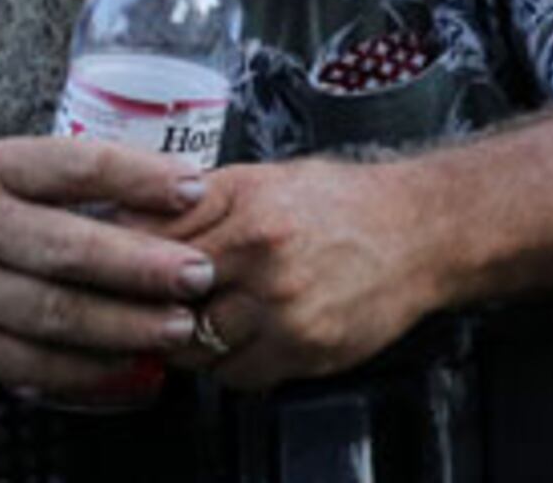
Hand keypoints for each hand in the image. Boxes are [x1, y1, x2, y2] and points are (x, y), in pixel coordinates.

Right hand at [0, 138, 216, 401]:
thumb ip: (54, 178)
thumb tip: (160, 184)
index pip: (76, 166)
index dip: (140, 176)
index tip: (195, 187)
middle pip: (70, 247)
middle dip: (142, 264)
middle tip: (199, 273)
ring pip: (53, 311)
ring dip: (122, 323)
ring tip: (176, 325)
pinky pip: (24, 360)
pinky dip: (79, 368)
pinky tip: (124, 364)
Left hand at [151, 158, 439, 388]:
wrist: (428, 231)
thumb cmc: (349, 204)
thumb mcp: (269, 179)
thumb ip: (201, 202)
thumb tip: (128, 219)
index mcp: (251, 208)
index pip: (149, 247)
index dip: (129, 262)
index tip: (123, 271)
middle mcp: (265, 256)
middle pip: (165, 302)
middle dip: (157, 305)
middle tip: (167, 300)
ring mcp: (285, 307)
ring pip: (194, 346)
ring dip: (194, 338)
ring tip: (218, 314)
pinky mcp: (304, 349)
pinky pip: (235, 374)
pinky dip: (233, 362)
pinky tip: (253, 334)